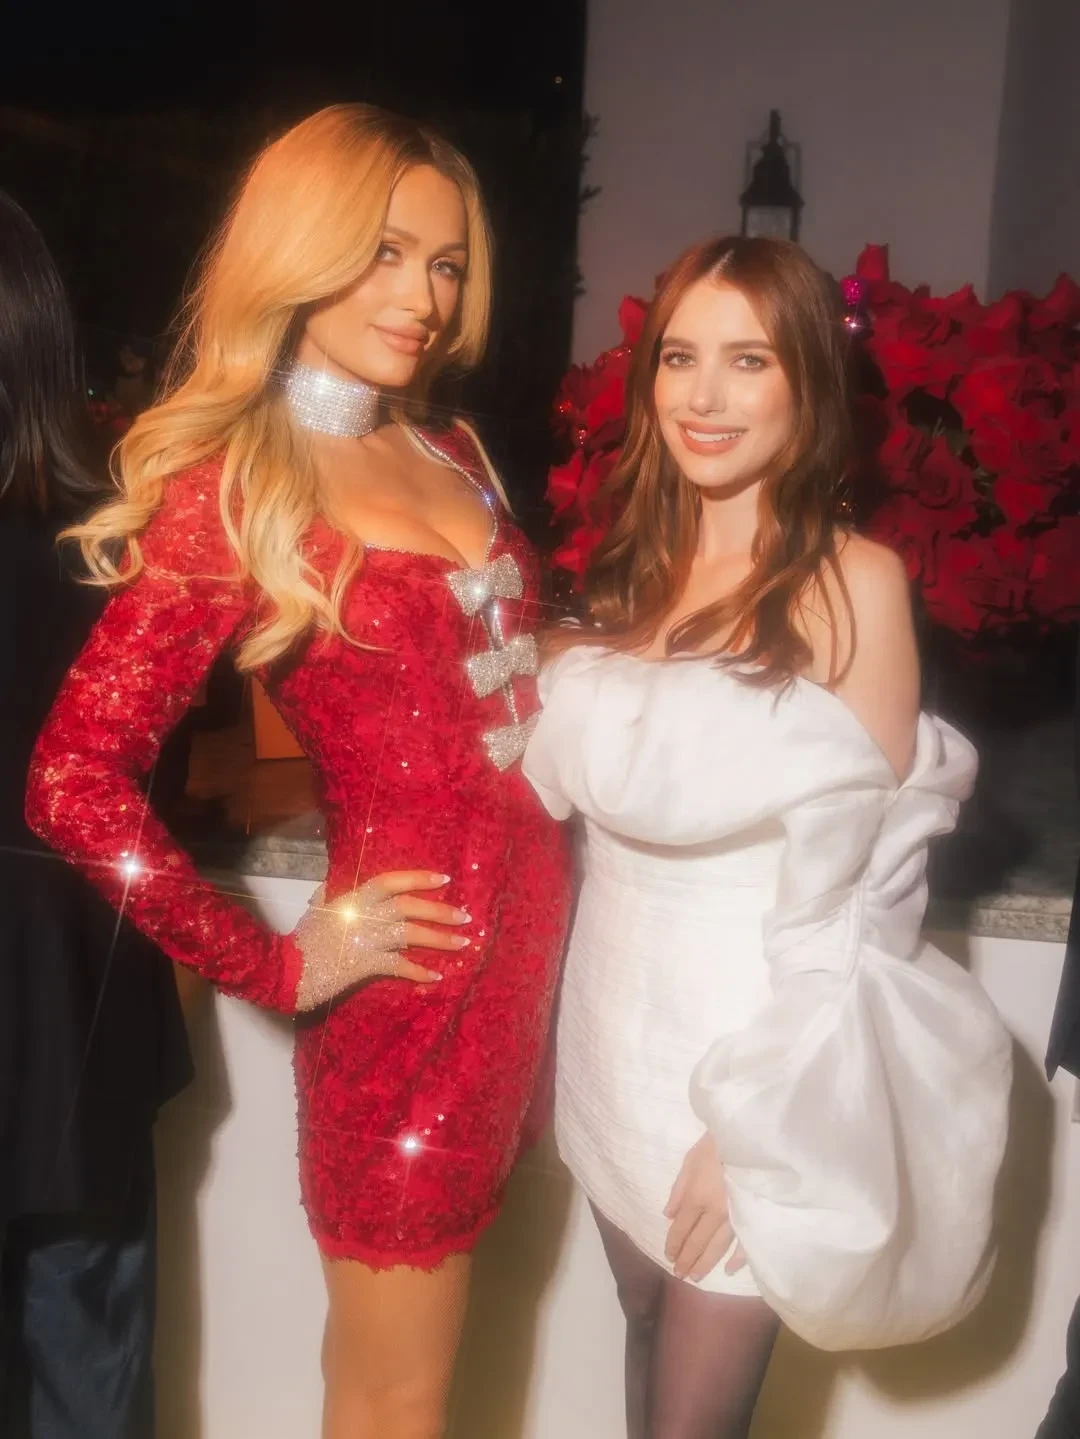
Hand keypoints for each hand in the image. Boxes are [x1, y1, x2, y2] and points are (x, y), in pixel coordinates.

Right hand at [293, 871, 469, 1010]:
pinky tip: (436, 976)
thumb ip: (330, 895)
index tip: (444, 880)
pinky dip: (419, 972)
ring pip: (410, 935)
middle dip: (440, 912)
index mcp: (353, 898)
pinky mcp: (366, 965)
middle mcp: (364, 915)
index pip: (391, 881)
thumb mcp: (317, 910)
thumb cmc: (303, 939)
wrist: (288, 971)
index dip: (419, 879)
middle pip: (409, 908)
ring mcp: (366, 940)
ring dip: (439, 940)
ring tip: (462, 944)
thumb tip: (334, 886)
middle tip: (465, 917)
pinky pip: (399, 967)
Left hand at [663, 1132, 746, 1281]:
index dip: (673, 1244)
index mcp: (697, 1197)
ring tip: (695, 1276)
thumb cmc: (716, 1146)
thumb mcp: (690, 1161)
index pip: (681, 1228)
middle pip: (697, 1243)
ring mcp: (736, 1217)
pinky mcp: (752, 1217)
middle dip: (686, 1260)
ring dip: (705, 1263)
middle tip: (679, 1274)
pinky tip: (728, 1270)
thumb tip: (668, 1216)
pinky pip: (745, 1243)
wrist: (748, 1139)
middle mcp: (715, 1213)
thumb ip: (678, 1190)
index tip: (668, 1256)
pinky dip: (737, 1259)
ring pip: (718, 1248)